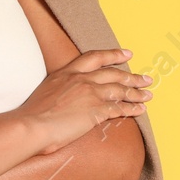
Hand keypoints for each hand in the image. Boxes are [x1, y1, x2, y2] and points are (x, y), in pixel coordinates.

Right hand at [17, 48, 151, 153]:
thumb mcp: (46, 91)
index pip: (95, 58)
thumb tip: (66, 98)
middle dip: (132, 76)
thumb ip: (60, 89)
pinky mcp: (95, 110)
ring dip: (137, 93)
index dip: (113, 55)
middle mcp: (81, 79)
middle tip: (146, 78)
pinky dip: (132, 109)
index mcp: (67, 72)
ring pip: (120, 90)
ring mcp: (90, 94)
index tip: (127, 54)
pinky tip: (140, 110)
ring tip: (148, 94)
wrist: (30, 125)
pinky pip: (119, 108)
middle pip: (114, 74)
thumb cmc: (31, 114)